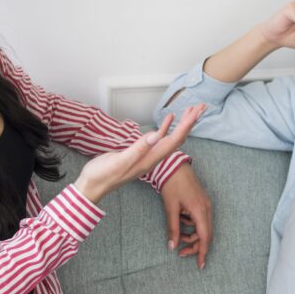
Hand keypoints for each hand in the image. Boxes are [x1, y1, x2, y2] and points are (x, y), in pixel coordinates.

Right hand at [75, 105, 205, 204]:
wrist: (92, 186)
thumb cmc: (102, 175)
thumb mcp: (119, 161)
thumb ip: (138, 149)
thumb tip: (156, 135)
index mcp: (150, 159)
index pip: (174, 141)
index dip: (186, 126)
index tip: (197, 112)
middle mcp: (152, 158)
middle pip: (177, 139)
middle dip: (189, 123)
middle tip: (202, 107)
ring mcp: (147, 155)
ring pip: (170, 137)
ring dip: (181, 124)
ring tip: (191, 110)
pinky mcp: (140, 153)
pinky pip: (158, 138)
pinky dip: (165, 127)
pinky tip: (169, 119)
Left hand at [159, 163, 212, 268]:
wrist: (174, 166)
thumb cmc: (172, 184)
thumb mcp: (171, 208)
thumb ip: (173, 228)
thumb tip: (172, 246)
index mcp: (200, 211)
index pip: (204, 237)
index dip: (202, 252)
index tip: (200, 265)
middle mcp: (207, 209)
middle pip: (205, 235)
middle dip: (194, 245)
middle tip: (180, 252)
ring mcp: (206, 205)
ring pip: (202, 227)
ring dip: (191, 234)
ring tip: (177, 233)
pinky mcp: (202, 202)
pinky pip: (200, 219)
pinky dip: (191, 224)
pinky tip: (180, 219)